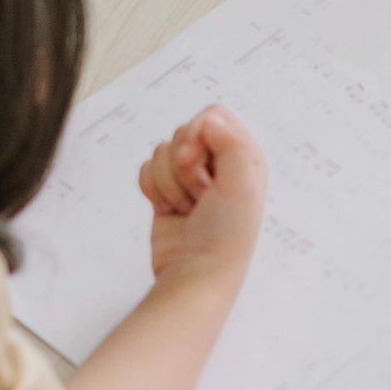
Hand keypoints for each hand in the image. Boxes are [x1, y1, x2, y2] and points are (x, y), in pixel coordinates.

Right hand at [137, 106, 266, 285]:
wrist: (196, 273)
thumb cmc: (226, 235)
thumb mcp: (242, 185)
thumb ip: (230, 143)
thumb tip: (210, 118)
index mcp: (244, 155)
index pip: (213, 115)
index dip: (198, 133)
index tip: (196, 161)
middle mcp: (218, 162)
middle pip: (183, 132)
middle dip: (183, 165)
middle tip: (200, 194)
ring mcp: (190, 177)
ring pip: (161, 151)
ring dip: (168, 182)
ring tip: (188, 207)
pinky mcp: (166, 191)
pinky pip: (146, 169)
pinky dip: (152, 190)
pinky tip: (169, 210)